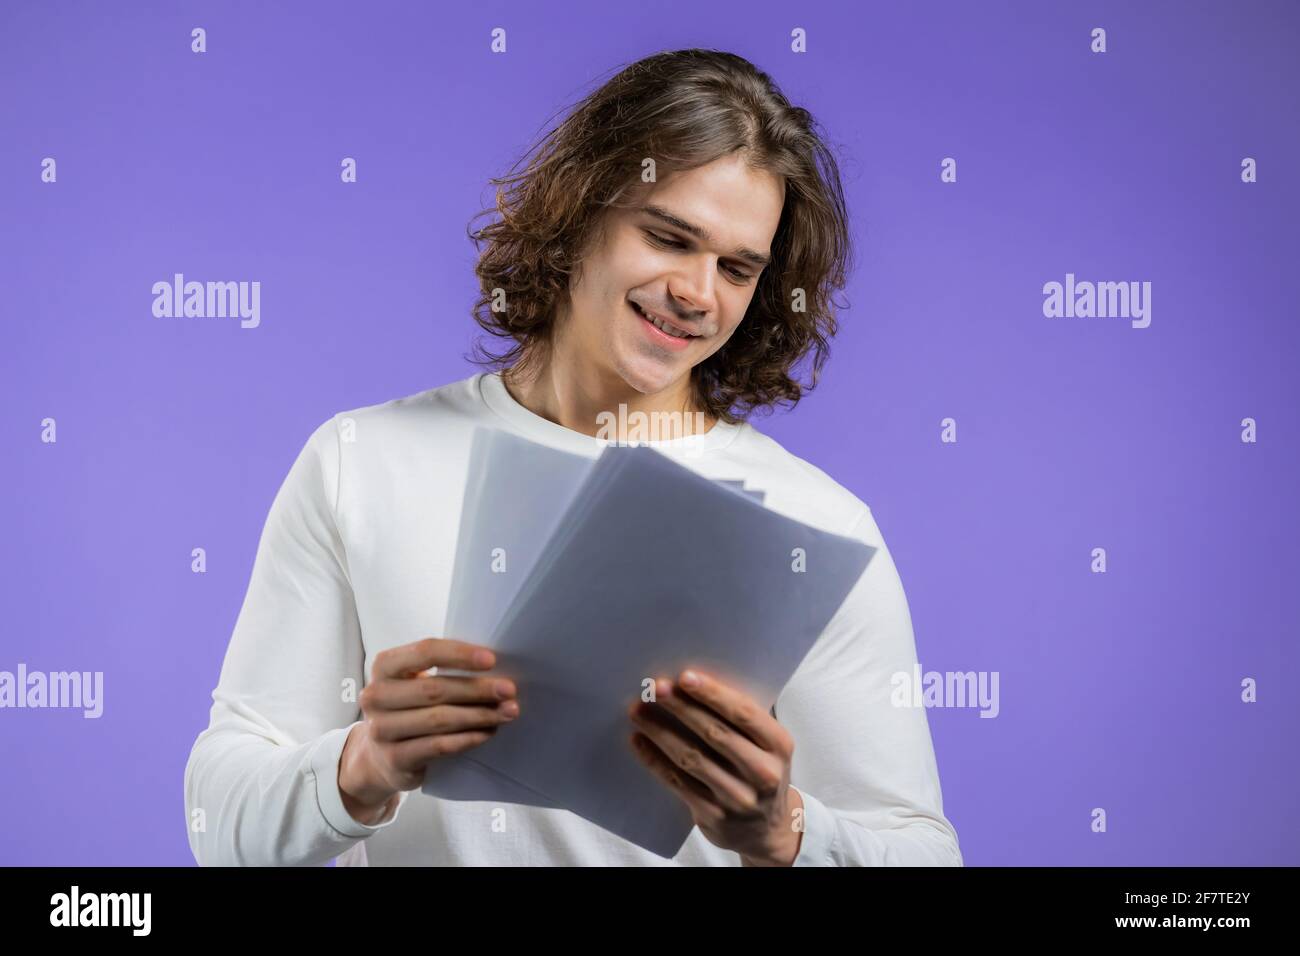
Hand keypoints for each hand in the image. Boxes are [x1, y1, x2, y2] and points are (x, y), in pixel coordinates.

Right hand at [338, 637, 518, 824]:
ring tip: (507, 712)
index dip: (460, 654)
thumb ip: (443, 670)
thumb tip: (495, 669)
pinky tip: (487, 732)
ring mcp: (381, 730)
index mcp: (384, 666)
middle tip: (509, 690)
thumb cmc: (408, 708)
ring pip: (439, 719)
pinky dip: (468, 738)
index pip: (425, 652)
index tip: (492, 660)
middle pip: (435, 689)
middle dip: (477, 689)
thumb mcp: (413, 681)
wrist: (379, 757)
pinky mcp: (394, 758)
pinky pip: (438, 746)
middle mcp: (376, 696)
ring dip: (479, 715)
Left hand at [627, 669, 802, 865]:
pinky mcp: (714, 816)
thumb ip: (743, 718)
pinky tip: (639, 741)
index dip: (713, 694)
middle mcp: (763, 773)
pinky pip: (678, 782)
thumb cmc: (761, 770)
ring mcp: (738, 798)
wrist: (768, 829)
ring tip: (638, 710)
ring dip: (660, 731)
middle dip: (681, 707)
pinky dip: (655, 760)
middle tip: (655, 688)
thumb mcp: (767, 745)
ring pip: (692, 758)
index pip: (743, 714)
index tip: (685, 677)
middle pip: (715, 733)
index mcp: (779, 745)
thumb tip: (693, 684)